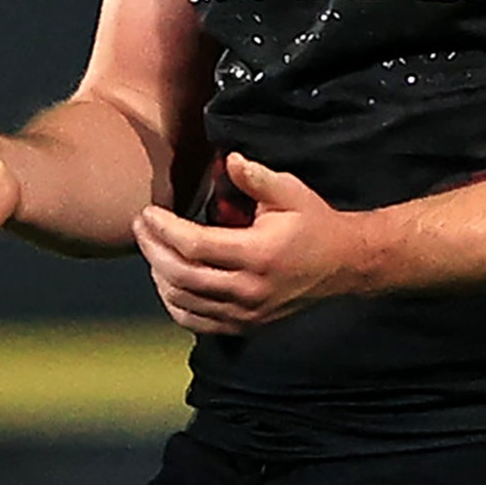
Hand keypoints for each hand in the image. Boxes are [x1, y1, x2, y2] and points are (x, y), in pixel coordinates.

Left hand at [131, 152, 361, 333]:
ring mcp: (247, 312)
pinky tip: (166, 282)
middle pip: (181, 275)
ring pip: (184, 301)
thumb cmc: (314, 224)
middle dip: (152, 249)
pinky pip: (197, 322)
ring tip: (151, 249)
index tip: (147, 212)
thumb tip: (228, 159)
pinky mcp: (246, 325)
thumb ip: (255, 177)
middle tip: (140, 227)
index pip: (195, 246)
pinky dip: (174, 304)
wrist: (344, 265)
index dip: (164, 229)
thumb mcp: (290, 191)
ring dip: (159, 276)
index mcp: (258, 254)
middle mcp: (250, 288)